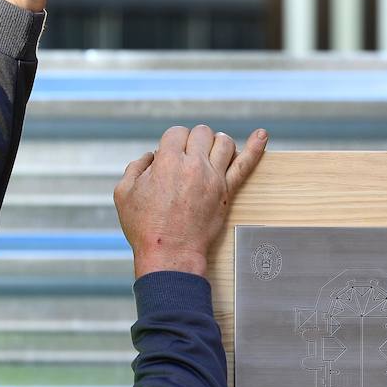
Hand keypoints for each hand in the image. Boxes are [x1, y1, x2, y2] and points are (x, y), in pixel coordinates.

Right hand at [115, 126, 268, 278]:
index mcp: (167, 161)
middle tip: (186, 158)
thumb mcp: (124, 193)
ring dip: (215, 143)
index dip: (171, 142)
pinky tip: (262, 135)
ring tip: (209, 154)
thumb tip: (150, 156)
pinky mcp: (227, 192)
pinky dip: (255, 147)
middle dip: (192, 141)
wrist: (171, 254)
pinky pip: (245, 165)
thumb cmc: (146, 227)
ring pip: (224, 142)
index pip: (176, 132)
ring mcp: (213, 177)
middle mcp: (193, 164)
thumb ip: (135, 168)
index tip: (168, 156)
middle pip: (201, 133)